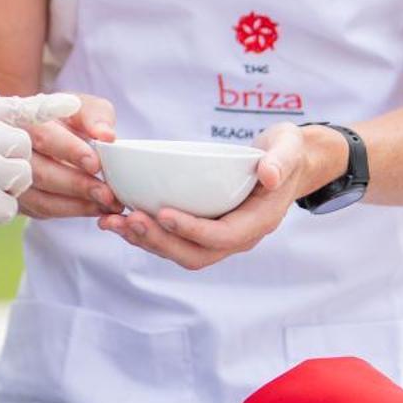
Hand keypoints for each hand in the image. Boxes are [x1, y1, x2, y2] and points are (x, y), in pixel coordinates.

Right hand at [16, 94, 118, 220]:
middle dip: (76, 185)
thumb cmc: (63, 117)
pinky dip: (70, 211)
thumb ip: (95, 115)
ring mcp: (7, 177)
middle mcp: (9, 149)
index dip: (69, 150)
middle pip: (39, 172)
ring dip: (76, 205)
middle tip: (107, 193)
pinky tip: (95, 208)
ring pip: (39, 197)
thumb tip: (106, 136)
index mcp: (23, 119)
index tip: (95, 164)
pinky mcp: (16, 198)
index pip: (43, 136)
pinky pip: (41, 210)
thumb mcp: (80, 106)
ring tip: (107, 205)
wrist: (41, 134)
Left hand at [96, 124, 345, 271]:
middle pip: (195, 254)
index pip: (222, 235)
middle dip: (159, 241)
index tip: (162, 213)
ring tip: (113, 221)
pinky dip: (146, 233)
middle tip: (128, 219)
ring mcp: (218, 237)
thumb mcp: (289, 148)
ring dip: (145, 240)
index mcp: (258, 221)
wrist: (285, 164)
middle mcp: (237, 237)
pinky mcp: (202, 229)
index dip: (192, 229)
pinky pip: (173, 240)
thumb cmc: (285, 153)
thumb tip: (269, 175)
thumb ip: (281, 160)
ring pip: (179, 252)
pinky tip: (120, 217)